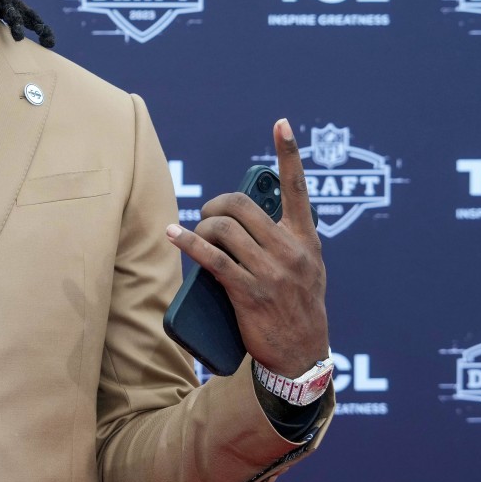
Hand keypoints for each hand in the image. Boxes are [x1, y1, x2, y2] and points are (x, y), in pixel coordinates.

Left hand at [167, 119, 327, 377]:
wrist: (301, 358)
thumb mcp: (307, 271)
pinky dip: (188, 242)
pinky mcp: (249, 292)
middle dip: (217, 205)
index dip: (289, 154)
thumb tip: (248, 219)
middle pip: (243, 206)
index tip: (281, 123)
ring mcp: (270, 272)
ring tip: (197, 234)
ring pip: (224, 229)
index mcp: (307, 241)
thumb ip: (286, 242)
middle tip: (207, 215)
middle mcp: (291, 251)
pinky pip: (212, 258)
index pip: (298, 189)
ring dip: (202, 227)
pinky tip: (173, 235)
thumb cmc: (298, 310)